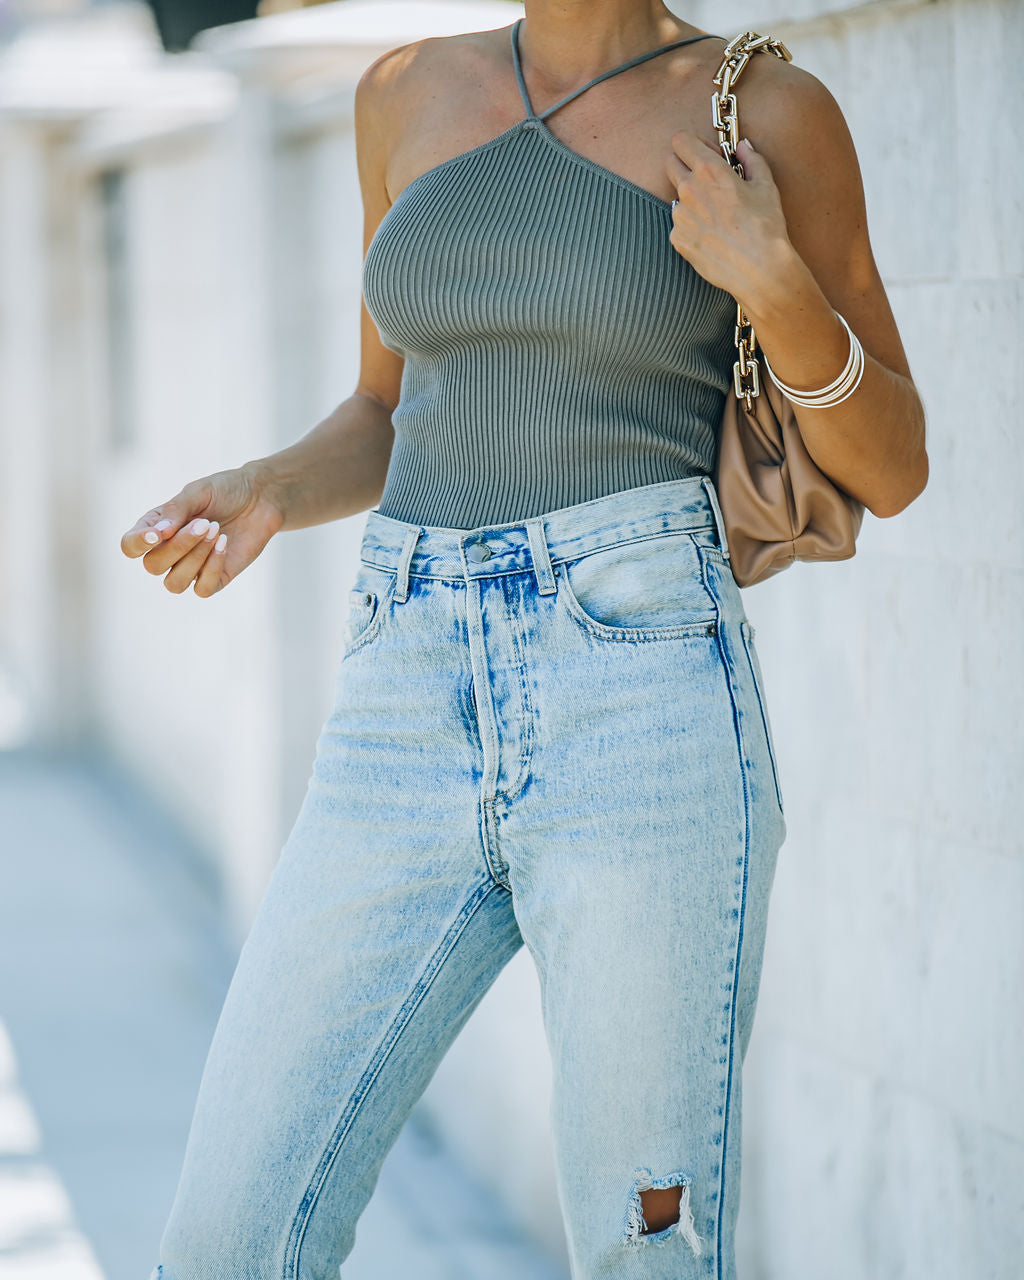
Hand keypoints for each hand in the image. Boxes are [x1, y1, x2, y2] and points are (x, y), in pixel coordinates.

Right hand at [120, 462, 284, 596]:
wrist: (260, 498)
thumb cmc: (224, 491)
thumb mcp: (199, 492)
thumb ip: (176, 510)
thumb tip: (158, 533)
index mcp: (156, 528)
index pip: (130, 547)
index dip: (138, 544)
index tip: (157, 534)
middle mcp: (168, 552)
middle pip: (153, 566)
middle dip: (179, 546)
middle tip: (205, 522)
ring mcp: (191, 568)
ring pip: (174, 583)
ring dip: (195, 558)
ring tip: (216, 530)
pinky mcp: (215, 578)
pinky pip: (203, 588)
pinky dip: (212, 567)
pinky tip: (224, 543)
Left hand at [665, 133, 790, 299]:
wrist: (758, 269)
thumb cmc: (765, 226)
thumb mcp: (766, 185)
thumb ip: (751, 159)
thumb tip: (742, 146)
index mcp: (709, 171)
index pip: (680, 141)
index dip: (692, 145)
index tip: (705, 154)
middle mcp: (688, 190)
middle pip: (670, 164)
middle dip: (684, 166)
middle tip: (707, 181)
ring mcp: (679, 216)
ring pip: (677, 198)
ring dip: (691, 200)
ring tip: (716, 216)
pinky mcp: (677, 239)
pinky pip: (679, 225)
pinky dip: (691, 226)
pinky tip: (712, 235)